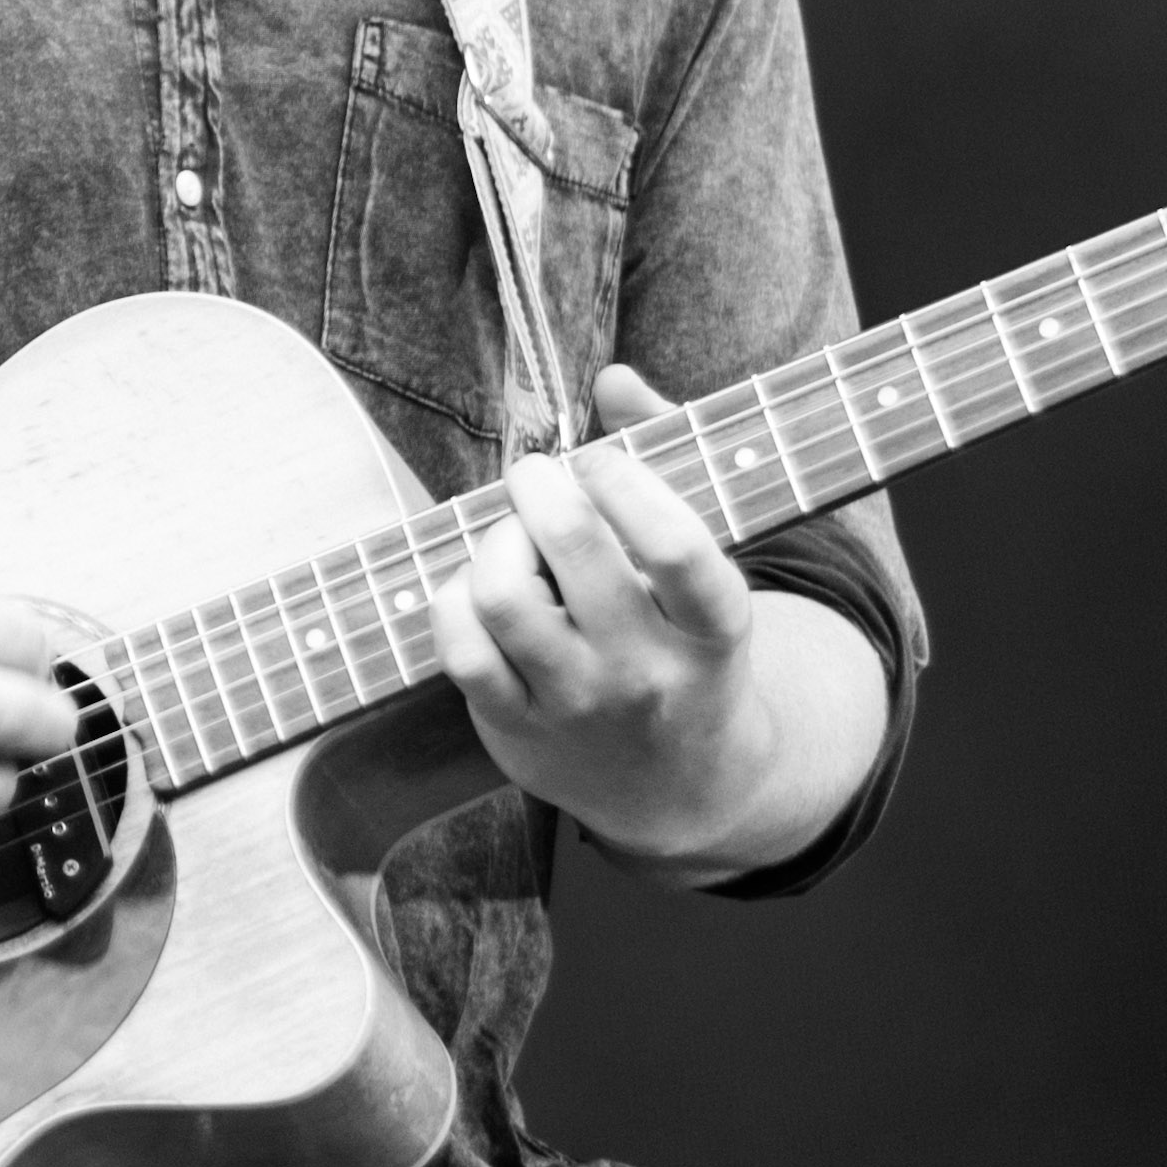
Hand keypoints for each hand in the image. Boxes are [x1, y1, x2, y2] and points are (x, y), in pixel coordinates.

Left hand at [436, 363, 789, 859]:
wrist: (684, 786)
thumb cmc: (686, 644)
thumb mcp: (706, 571)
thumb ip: (670, 462)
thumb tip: (612, 380)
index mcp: (714, 625)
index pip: (679, 546)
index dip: (626, 482)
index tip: (594, 457)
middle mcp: (648, 668)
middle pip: (574, 552)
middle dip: (539, 487)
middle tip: (535, 476)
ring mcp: (579, 702)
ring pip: (502, 595)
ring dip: (493, 543)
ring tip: (509, 537)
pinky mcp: (516, 727)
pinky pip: (461, 649)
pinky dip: (452, 601)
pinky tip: (475, 588)